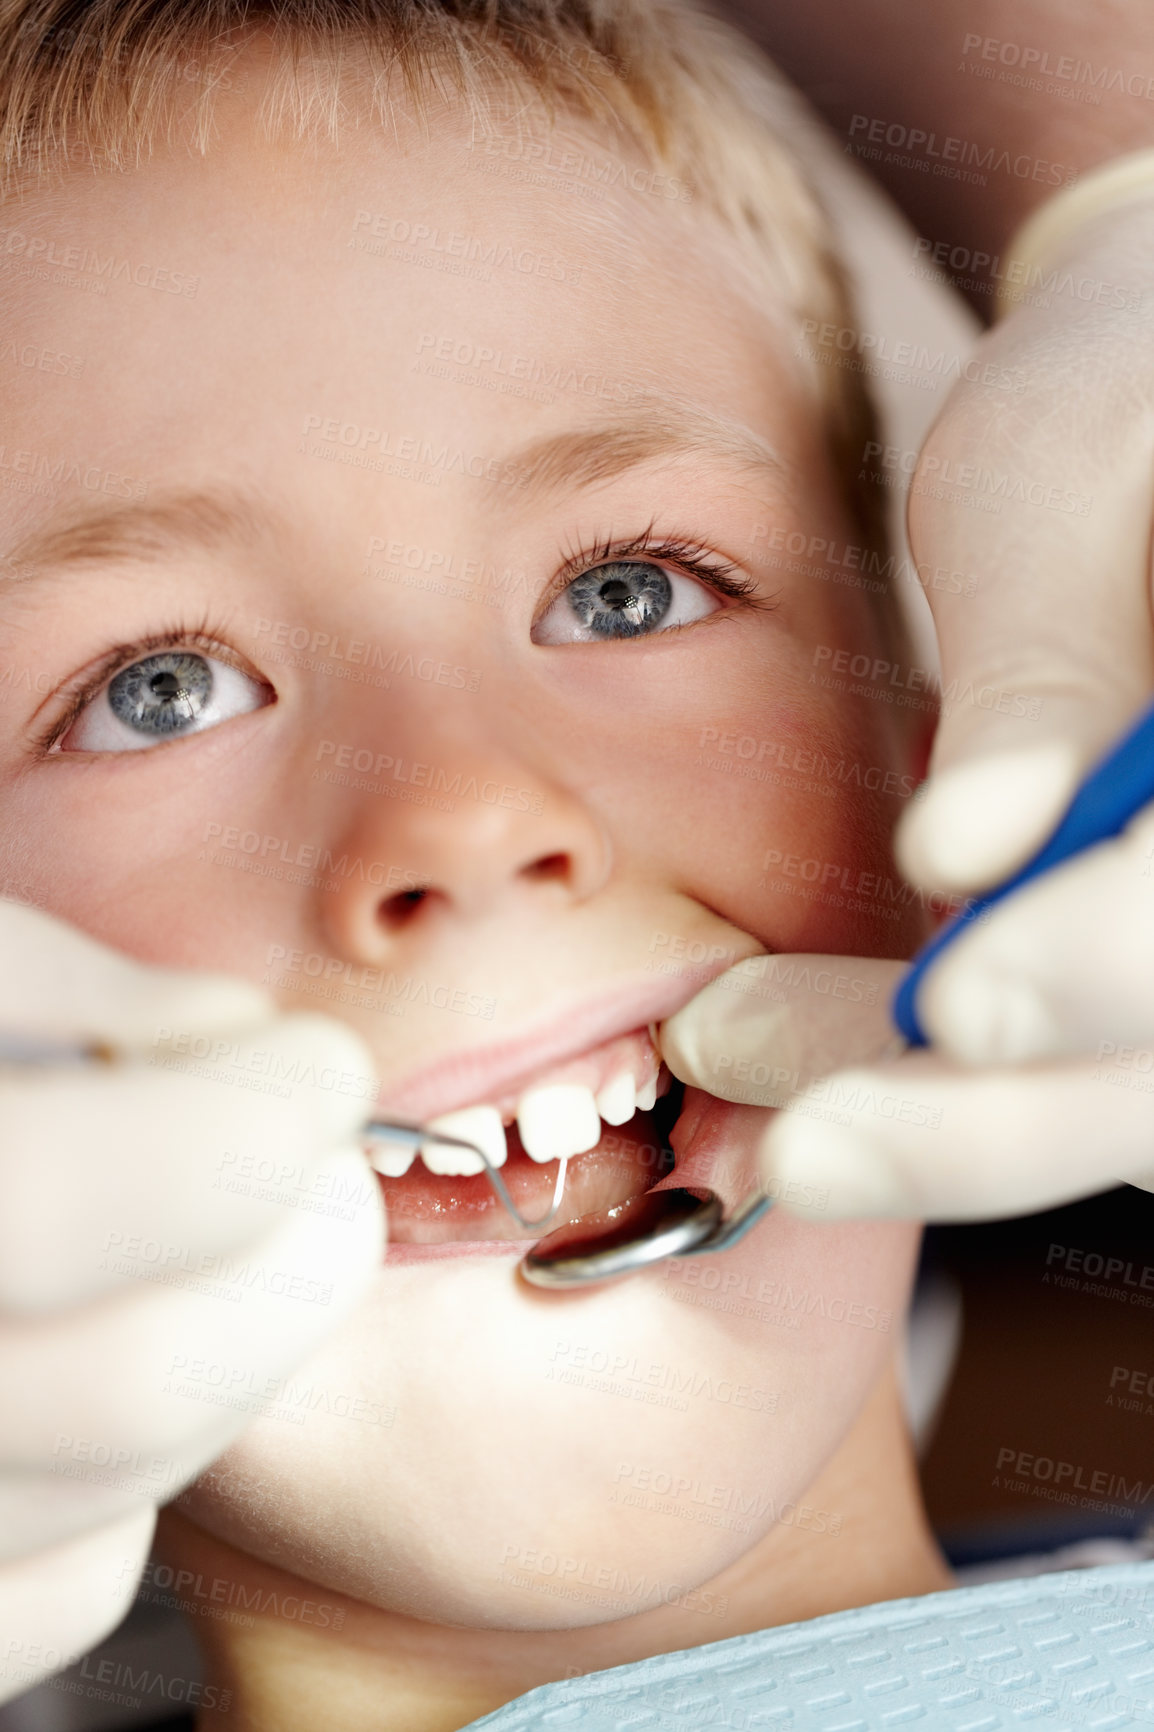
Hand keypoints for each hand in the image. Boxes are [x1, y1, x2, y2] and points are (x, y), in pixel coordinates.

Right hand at [0, 900, 384, 1703]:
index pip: (50, 1207)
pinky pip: (53, 1593)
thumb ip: (41, 990)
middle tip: (324, 1167)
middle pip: (126, 1387)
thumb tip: (218, 1031)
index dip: (238, 1127)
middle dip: (288, 1258)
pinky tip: (102, 1363)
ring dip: (233, 1354)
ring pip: (111, 1495)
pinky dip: (131, 1482)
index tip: (311, 1065)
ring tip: (239, 1248)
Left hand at [659, 197, 1153, 1224]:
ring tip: (743, 1074)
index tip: (954, 996)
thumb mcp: (1067, 482)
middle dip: (998, 1116)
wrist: (1135, 436)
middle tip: (798, 1141)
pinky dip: (943, 1097)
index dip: (1110, 962)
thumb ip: (1041, 675)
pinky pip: (1073, 1074)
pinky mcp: (1142, 969)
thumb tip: (968, 857)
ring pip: (1126, 1100)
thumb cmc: (1111, 408)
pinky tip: (801, 1077)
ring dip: (941, 1127)